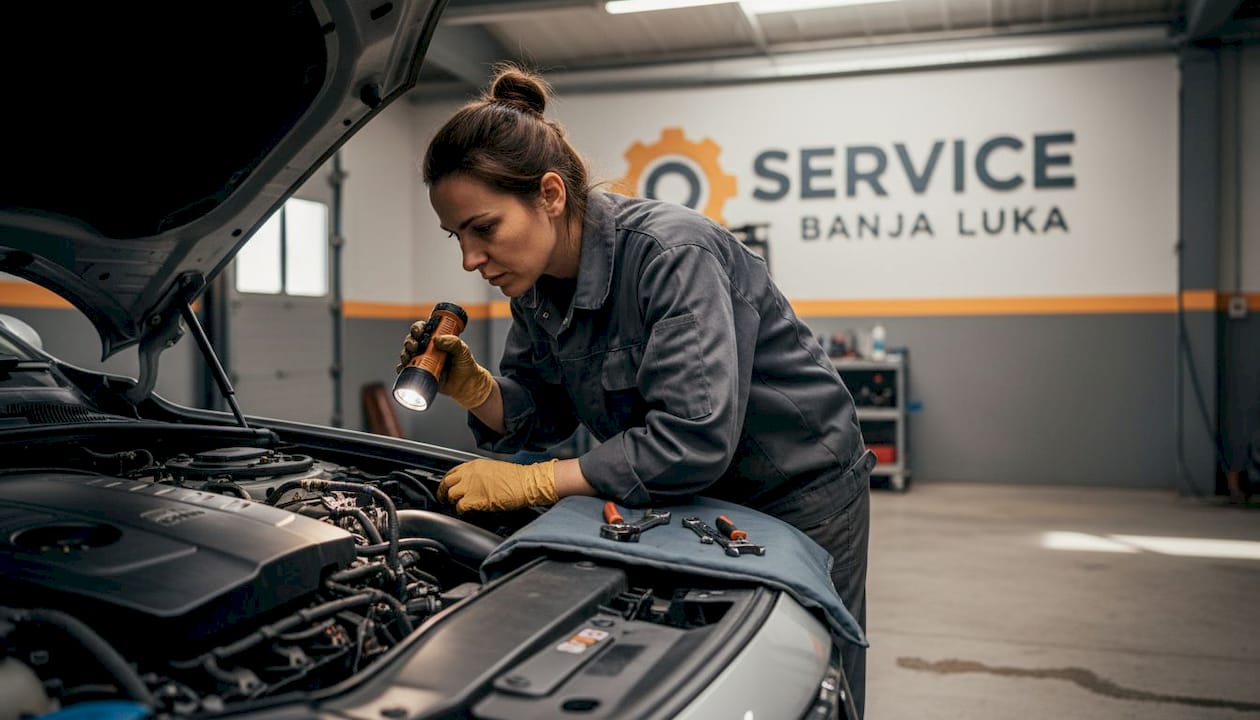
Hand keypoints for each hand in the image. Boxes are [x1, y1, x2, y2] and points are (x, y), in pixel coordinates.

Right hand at [397, 320, 494, 408]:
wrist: (466, 384)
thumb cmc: (465, 363)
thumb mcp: (463, 350)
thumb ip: (453, 342)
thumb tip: (436, 339)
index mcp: (436, 338)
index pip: (422, 329)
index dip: (417, 328)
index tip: (419, 332)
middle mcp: (427, 348)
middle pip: (412, 340)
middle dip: (409, 341)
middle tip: (415, 346)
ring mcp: (422, 361)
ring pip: (407, 354)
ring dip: (404, 354)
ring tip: (408, 357)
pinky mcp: (420, 373)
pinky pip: (407, 370)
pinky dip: (402, 369)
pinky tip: (403, 368)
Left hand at [438, 458, 558, 512]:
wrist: (526, 483)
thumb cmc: (517, 477)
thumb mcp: (494, 469)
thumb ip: (480, 474)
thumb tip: (475, 483)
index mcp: (475, 465)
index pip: (452, 472)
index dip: (447, 481)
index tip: (446, 486)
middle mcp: (470, 474)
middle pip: (447, 483)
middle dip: (443, 492)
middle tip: (443, 498)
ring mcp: (471, 486)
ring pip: (451, 495)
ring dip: (453, 502)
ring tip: (456, 506)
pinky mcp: (475, 499)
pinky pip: (460, 507)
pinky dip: (461, 510)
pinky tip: (466, 512)